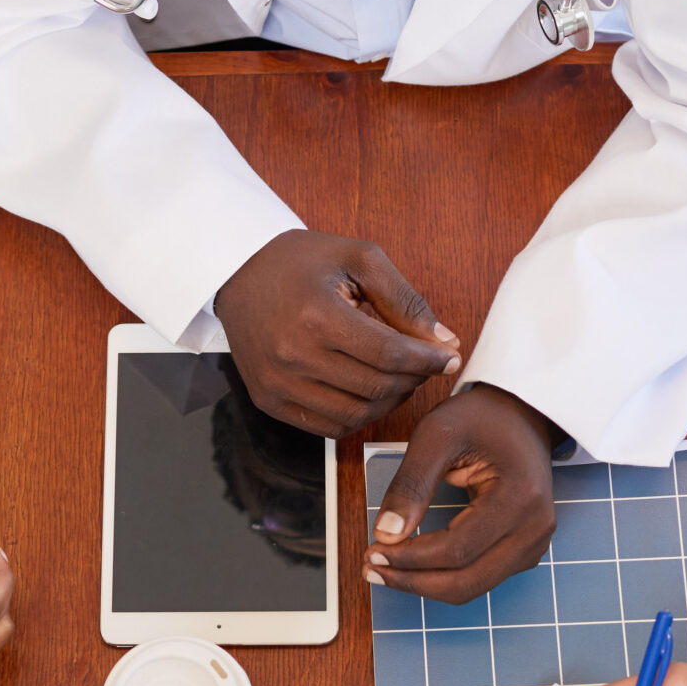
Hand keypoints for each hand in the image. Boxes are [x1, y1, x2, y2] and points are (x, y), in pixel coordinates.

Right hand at [215, 230, 460, 435]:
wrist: (238, 273)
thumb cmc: (300, 262)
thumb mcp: (358, 259)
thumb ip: (404, 300)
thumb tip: (444, 341)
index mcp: (316, 315)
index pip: (389, 354)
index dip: (428, 360)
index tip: (447, 357)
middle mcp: (293, 355)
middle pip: (377, 387)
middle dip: (414, 379)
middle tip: (426, 365)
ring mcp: (277, 383)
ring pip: (356, 414)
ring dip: (390, 402)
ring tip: (401, 378)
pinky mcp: (269, 400)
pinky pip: (328, 426)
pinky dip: (359, 416)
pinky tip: (370, 393)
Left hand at [366, 384, 556, 603]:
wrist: (520, 415)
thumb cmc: (482, 418)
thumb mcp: (436, 435)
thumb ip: (411, 485)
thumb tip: (385, 534)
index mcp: (520, 498)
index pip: (457, 549)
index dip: (410, 558)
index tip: (372, 551)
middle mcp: (534, 529)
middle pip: (467, 581)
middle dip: (413, 581)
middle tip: (371, 569)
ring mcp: (533, 544)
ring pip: (472, 588)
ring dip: (426, 585)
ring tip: (386, 569)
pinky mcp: (524, 551)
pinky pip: (480, 579)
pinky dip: (444, 578)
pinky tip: (414, 565)